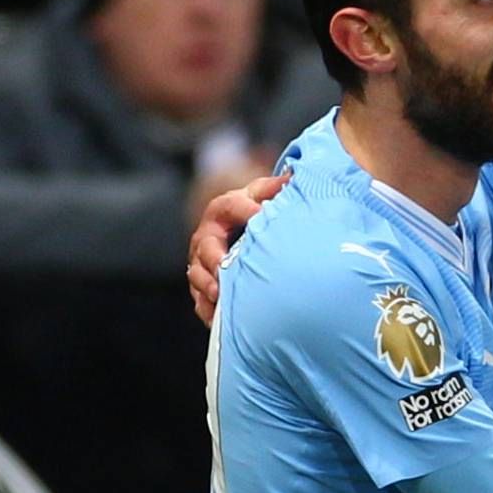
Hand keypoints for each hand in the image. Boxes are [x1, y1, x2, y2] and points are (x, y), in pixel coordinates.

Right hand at [187, 169, 285, 324]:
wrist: (239, 231)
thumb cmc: (254, 211)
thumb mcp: (262, 194)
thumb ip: (275, 187)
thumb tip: (295, 175)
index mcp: (223, 210)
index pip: (232, 206)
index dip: (245, 209)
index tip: (260, 215)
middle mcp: (208, 235)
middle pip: (206, 247)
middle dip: (214, 258)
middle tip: (223, 268)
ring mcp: (202, 262)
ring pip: (197, 274)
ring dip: (207, 285)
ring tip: (219, 294)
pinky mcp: (202, 286)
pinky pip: (200, 300)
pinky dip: (208, 309)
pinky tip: (219, 316)